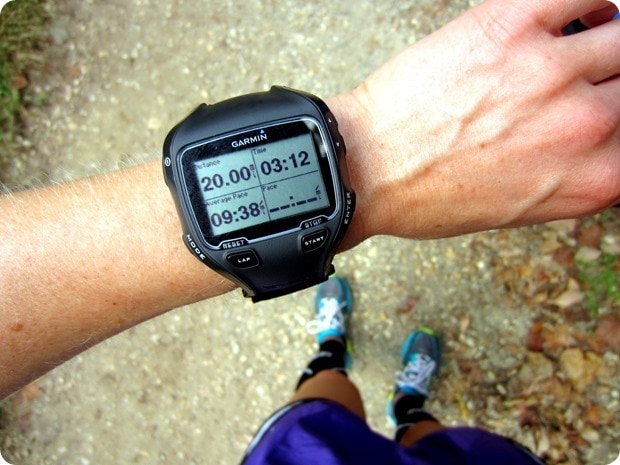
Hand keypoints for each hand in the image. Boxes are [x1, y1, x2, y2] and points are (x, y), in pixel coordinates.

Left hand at [339, 0, 619, 242]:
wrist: (366, 167)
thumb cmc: (429, 197)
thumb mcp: (520, 208)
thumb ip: (574, 173)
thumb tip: (597, 142)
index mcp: (591, 179)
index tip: (609, 111)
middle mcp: (585, 125)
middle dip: (612, 83)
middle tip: (585, 84)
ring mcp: (550, 71)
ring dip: (605, 39)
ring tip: (575, 49)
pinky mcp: (511, 27)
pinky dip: (586, 0)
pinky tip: (573, 14)